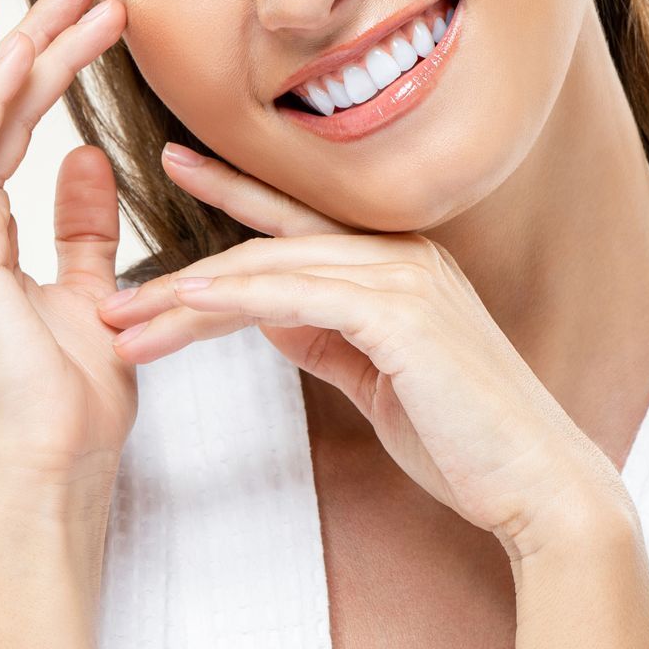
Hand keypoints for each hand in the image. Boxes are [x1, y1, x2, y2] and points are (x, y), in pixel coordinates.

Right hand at [0, 0, 133, 506]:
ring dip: (32, 44)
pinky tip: (34, 48)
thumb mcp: (93, 292)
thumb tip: (90, 158)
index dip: (14, 59)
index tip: (39, 5)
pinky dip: (4, 92)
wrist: (52, 462)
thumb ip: (83, 226)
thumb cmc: (69, 398)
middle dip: (29, 30)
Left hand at [95, 146, 631, 557]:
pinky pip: (299, 295)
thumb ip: (329, 337)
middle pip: (268, 246)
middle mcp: (403, 255)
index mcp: (400, 264)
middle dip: (181, 274)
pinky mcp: (402, 315)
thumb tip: (272, 316)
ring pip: (271, 268)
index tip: (173, 165)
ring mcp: (405, 278)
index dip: (232, 192)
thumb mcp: (380, 378)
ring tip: (124, 319)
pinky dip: (236, 298)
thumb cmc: (465, 440)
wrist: (539, 483)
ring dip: (187, 297)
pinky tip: (186, 304)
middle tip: (109, 297)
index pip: (297, 223)